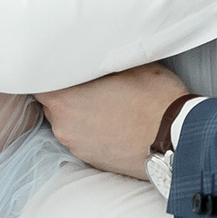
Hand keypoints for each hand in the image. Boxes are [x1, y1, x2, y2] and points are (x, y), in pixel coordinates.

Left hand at [35, 62, 188, 178]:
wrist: (178, 141)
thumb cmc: (155, 100)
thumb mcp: (129, 64)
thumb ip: (100, 61)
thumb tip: (95, 56)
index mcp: (64, 100)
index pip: (38, 82)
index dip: (50, 72)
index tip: (64, 65)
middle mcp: (64, 127)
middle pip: (53, 104)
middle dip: (67, 92)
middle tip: (90, 81)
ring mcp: (78, 147)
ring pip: (70, 123)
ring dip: (82, 113)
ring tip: (108, 103)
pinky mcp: (94, 161)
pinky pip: (86, 139)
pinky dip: (94, 131)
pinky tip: (116, 122)